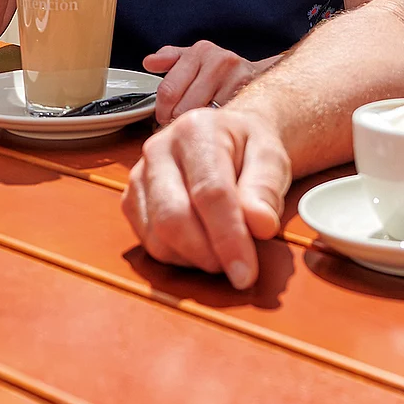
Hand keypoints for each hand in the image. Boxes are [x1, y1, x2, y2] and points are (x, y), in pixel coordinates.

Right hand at [121, 104, 292, 289]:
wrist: (228, 139)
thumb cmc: (249, 149)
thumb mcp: (271, 159)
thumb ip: (266, 189)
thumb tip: (260, 225)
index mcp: (195, 131)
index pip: (209, 192)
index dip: (229, 237)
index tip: (246, 272)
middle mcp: (159, 149)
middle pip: (173, 217)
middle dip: (208, 254)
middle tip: (238, 269)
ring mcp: (139, 176)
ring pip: (157, 237)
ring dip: (194, 259)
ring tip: (223, 252)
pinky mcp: (131, 201)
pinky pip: (148, 243)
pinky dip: (178, 257)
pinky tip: (202, 248)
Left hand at [142, 41, 268, 122]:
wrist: (259, 77)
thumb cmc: (220, 71)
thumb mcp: (195, 59)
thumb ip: (170, 59)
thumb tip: (149, 62)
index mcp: (200, 52)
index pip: (168, 90)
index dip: (162, 110)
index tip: (164, 118)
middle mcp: (219, 62)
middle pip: (183, 108)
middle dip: (177, 122)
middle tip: (180, 126)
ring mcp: (236, 79)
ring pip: (202, 118)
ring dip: (197, 128)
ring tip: (199, 126)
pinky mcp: (249, 98)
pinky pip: (220, 123)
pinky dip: (215, 128)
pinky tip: (216, 125)